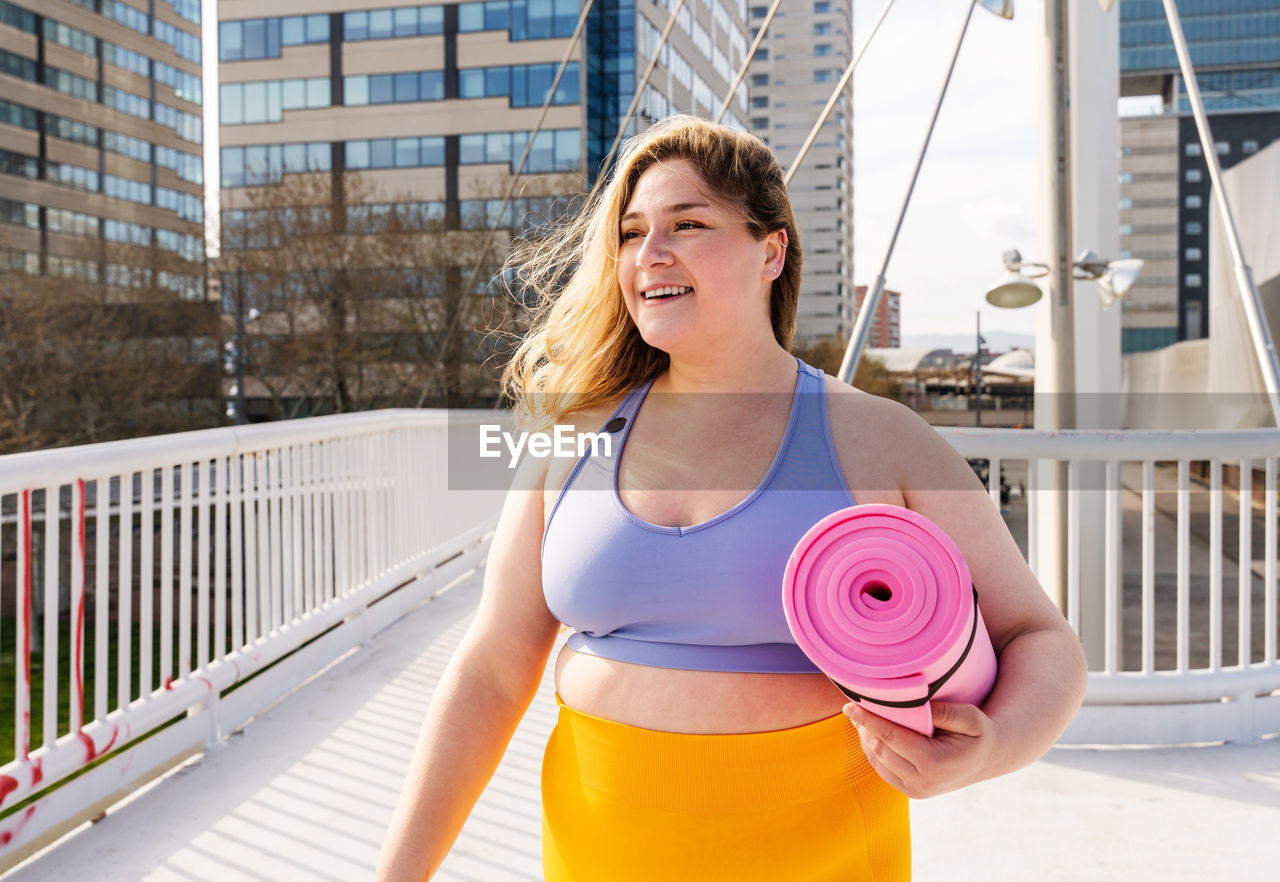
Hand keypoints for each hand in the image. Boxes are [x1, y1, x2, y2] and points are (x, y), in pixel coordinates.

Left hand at [843, 701, 999, 798]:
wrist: (988, 758)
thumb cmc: (979, 732)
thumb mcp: (970, 717)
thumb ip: (945, 712)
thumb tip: (916, 705)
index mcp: (934, 764)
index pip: (890, 738)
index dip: (868, 720)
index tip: (849, 706)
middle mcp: (921, 782)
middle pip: (879, 749)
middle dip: (864, 727)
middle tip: (852, 705)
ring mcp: (914, 790)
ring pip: (877, 760)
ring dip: (865, 738)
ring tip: (859, 716)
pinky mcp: (910, 791)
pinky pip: (882, 768)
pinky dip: (873, 749)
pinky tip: (871, 731)